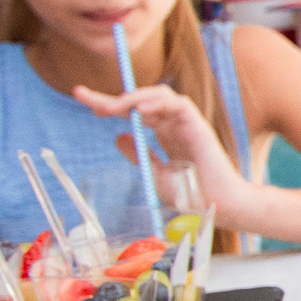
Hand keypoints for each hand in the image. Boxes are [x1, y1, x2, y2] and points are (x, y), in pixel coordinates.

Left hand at [70, 81, 255, 226]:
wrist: (218, 206)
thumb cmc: (192, 195)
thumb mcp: (156, 175)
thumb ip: (139, 155)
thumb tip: (118, 136)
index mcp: (165, 134)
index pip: (134, 113)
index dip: (109, 105)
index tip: (85, 101)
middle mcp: (174, 124)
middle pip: (142, 100)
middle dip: (111, 97)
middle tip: (82, 97)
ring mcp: (186, 123)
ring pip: (159, 95)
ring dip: (132, 98)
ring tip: (110, 107)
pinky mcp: (197, 125)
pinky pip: (178, 104)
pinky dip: (158, 102)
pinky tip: (140, 108)